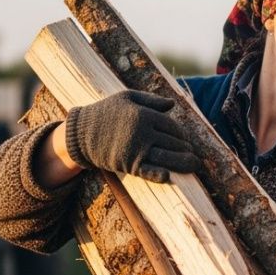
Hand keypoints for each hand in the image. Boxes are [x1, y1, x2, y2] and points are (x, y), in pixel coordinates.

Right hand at [64, 90, 199, 182]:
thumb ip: (151, 100)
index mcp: (144, 115)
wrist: (81, 133)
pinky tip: (170, 176)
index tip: (185, 140)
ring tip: (194, 166)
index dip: (182, 134)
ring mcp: (136, 150)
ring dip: (183, 163)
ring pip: (167, 158)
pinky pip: (148, 171)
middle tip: (194, 154)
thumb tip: (173, 104)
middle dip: (186, 149)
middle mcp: (143, 132)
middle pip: (173, 143)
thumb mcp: (127, 98)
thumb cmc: (105, 112)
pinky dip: (160, 175)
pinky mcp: (128, 164)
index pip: (172, 126)